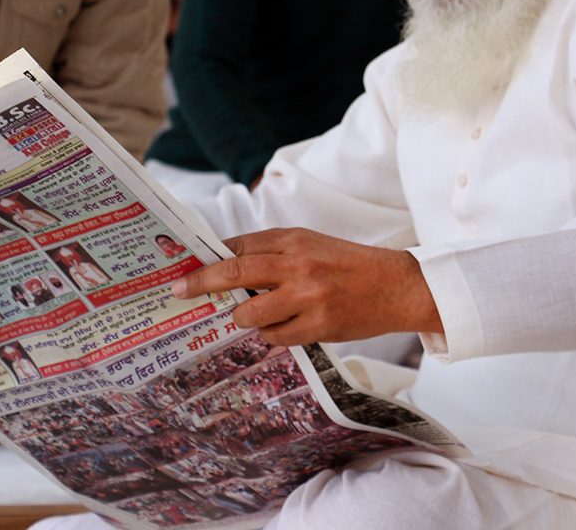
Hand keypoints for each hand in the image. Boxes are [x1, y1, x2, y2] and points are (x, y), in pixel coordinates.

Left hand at [171, 228, 442, 345]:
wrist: (396, 286)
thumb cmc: (348, 264)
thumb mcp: (311, 244)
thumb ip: (273, 251)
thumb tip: (227, 262)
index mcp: (293, 239)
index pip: (239, 245)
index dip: (209, 258)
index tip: (185, 267)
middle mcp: (297, 264)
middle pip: (235, 272)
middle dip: (201, 282)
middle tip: (179, 290)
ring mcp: (307, 297)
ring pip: (250, 314)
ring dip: (242, 319)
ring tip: (250, 316)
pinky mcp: (318, 326)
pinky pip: (275, 337)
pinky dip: (271, 335)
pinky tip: (280, 328)